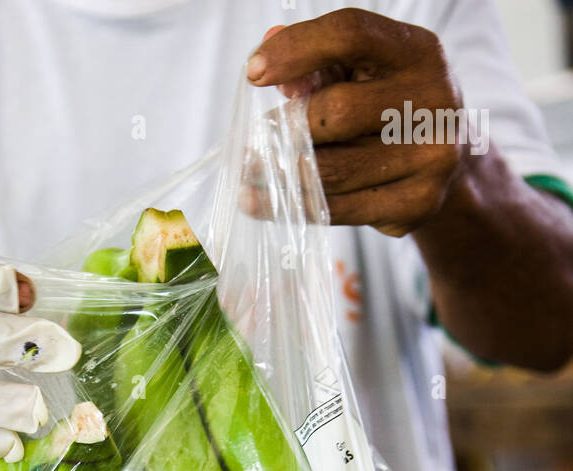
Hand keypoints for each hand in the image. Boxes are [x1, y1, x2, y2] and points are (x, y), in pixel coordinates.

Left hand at [248, 10, 468, 237]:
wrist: (449, 166)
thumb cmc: (389, 110)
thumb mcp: (364, 75)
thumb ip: (319, 65)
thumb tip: (266, 51)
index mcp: (419, 52)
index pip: (351, 34)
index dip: (296, 49)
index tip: (254, 72)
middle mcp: (434, 99)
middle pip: (336, 111)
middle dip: (286, 127)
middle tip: (255, 142)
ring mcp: (431, 156)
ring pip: (332, 169)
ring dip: (279, 174)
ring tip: (248, 175)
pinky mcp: (419, 203)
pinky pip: (340, 209)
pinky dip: (295, 206)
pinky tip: (261, 203)